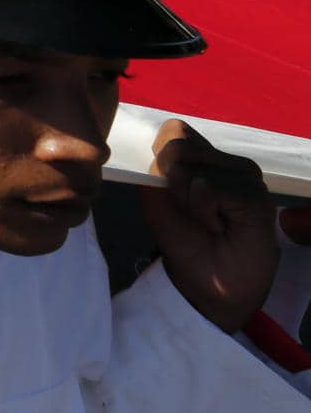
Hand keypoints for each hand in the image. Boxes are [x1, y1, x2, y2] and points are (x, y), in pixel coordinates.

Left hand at [142, 118, 279, 331]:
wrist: (208, 282)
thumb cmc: (184, 239)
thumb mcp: (157, 198)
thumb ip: (155, 168)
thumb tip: (155, 144)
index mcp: (207, 158)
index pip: (174, 130)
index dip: (161, 160)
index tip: (172, 193)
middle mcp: (229, 162)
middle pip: (176, 144)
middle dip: (170, 182)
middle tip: (192, 211)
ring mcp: (247, 176)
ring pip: (187, 166)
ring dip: (186, 200)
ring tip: (208, 219)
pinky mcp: (256, 196)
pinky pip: (206, 188)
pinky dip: (202, 211)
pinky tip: (219, 226)